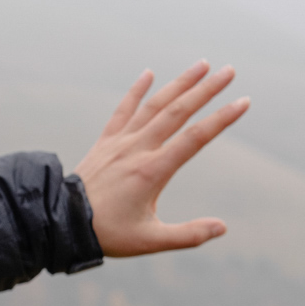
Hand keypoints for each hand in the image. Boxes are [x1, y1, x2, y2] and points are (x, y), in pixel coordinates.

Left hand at [74, 61, 249, 257]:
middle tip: (230, 71)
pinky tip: (148, 73)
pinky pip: (122, 111)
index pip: (195, 138)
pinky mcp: (105, 142)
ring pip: (153, 106)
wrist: (61, 222)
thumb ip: (188, 235)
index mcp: (153, 171)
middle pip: (178, 112)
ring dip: (178, 83)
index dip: (221, 119)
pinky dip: (136, 91)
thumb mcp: (150, 241)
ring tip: (201, 64)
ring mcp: (119, 143)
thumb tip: (222, 227)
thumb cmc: (107, 234)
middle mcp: (137, 150)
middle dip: (206, 90)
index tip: (243, 102)